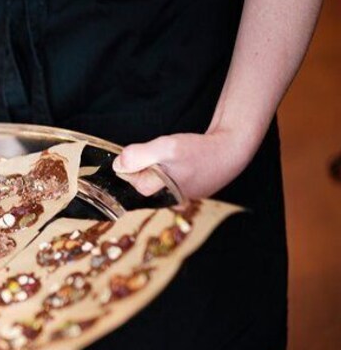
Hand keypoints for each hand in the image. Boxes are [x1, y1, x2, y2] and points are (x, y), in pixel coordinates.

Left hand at [113, 128, 254, 198]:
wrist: (232, 150)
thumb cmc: (199, 151)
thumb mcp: (166, 148)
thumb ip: (140, 155)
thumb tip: (118, 165)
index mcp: (159, 194)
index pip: (131, 179)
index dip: (135, 161)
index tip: (146, 152)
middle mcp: (168, 201)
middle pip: (144, 181)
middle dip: (148, 165)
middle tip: (163, 154)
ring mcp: (180, 198)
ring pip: (158, 180)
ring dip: (161, 166)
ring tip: (176, 158)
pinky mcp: (190, 192)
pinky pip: (171, 181)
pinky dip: (173, 170)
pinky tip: (183, 163)